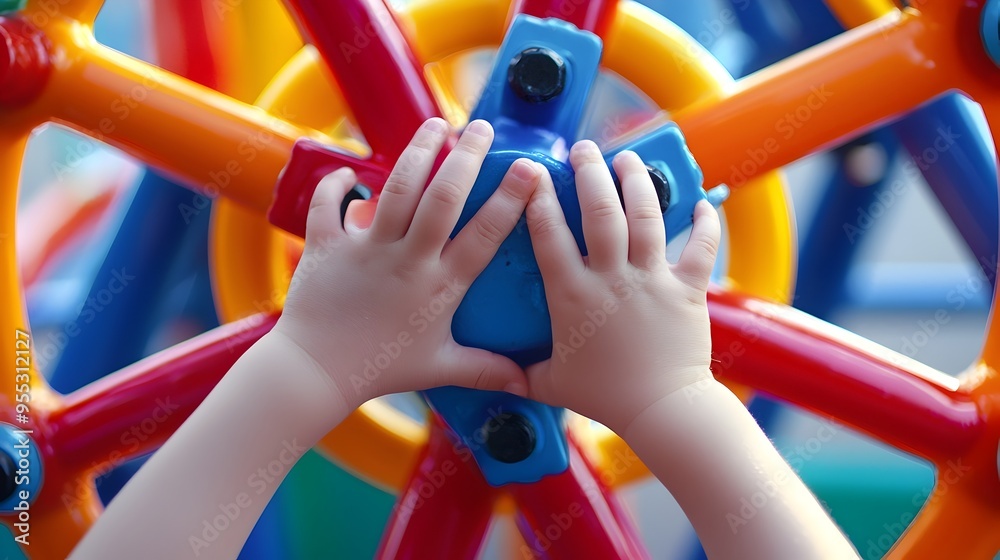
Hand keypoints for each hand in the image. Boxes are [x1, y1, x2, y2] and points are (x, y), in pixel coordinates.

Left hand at [275, 118, 540, 409]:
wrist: (316, 373)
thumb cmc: (380, 370)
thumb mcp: (439, 367)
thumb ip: (484, 368)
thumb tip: (525, 383)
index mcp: (440, 286)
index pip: (483, 236)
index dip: (509, 200)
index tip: (528, 170)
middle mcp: (407, 260)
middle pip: (442, 198)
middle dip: (465, 157)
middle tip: (480, 127)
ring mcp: (366, 250)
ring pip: (396, 188)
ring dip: (417, 152)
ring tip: (434, 124)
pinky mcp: (327, 245)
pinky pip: (329, 204)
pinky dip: (336, 184)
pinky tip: (349, 172)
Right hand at [525, 140, 720, 432]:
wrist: (660, 409)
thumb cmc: (604, 398)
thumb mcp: (550, 383)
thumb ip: (523, 371)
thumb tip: (500, 372)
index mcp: (572, 295)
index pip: (549, 235)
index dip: (538, 198)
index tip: (532, 171)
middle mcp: (612, 279)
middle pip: (601, 211)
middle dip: (590, 172)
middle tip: (583, 149)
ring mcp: (651, 280)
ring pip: (645, 216)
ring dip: (636, 181)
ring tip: (628, 158)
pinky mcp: (686, 289)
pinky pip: (699, 248)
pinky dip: (704, 223)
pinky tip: (702, 203)